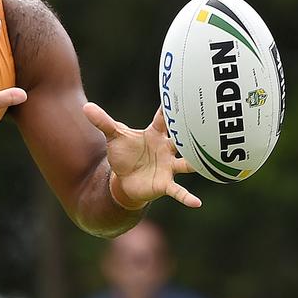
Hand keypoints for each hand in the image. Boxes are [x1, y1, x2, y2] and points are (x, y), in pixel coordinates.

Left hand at [83, 102, 201, 208]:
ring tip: (211, 163)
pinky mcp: (165, 184)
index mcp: (156, 134)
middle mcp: (167, 149)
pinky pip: (179, 191)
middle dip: (194, 133)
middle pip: (183, 139)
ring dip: (196, 163)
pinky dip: (187, 197)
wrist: (124, 179)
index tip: (188, 94)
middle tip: (209, 124)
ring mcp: (168, 166)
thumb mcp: (113, 136)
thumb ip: (102, 121)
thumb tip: (85, 106)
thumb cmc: (124, 154)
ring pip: (187, 163)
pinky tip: (197, 203)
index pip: (166, 118)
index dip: (174, 108)